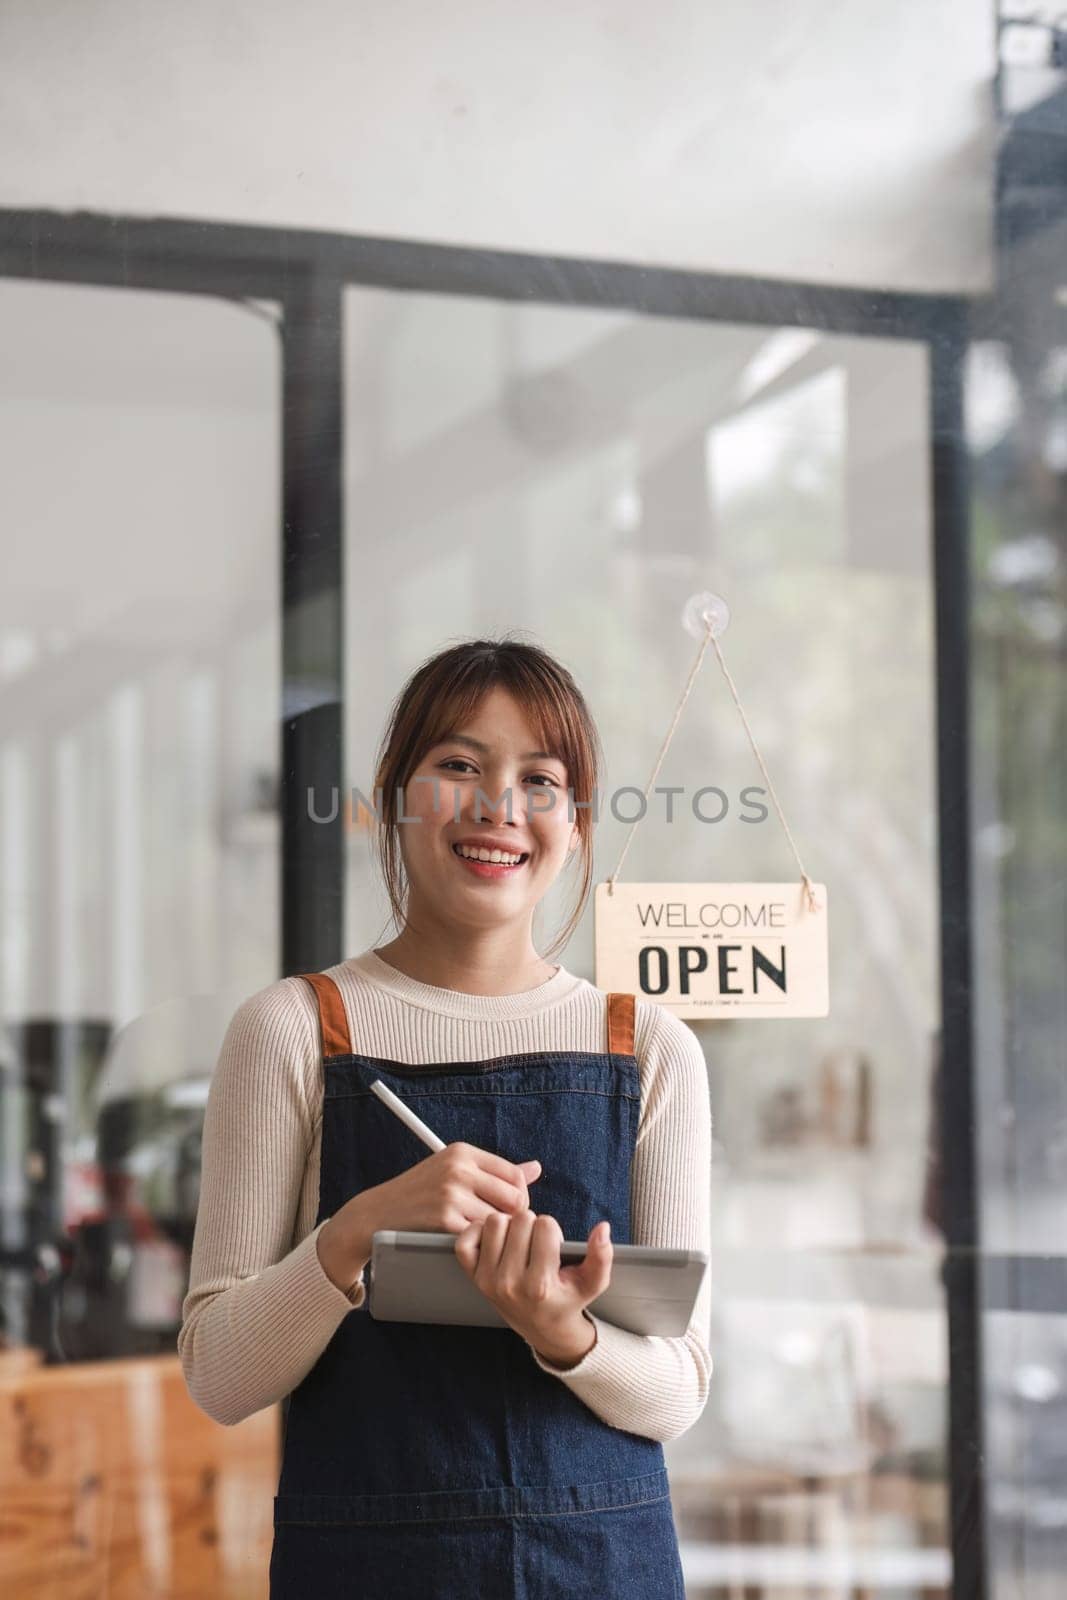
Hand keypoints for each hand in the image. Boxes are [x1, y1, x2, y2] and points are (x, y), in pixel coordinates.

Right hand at [318, 1142, 541, 1293]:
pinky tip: (466, 1244)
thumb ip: (495, 1172)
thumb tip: (536, 1168)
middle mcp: (459, 1169)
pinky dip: (477, 1244)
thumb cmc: (420, 1194)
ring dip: (494, 1236)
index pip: (516, 1175)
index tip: (508, 1212)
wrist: (376, 1213)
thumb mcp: (454, 1171)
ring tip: (481, 1238)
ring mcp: (451, 1194)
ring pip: (499, 1222)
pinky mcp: (444, 1219)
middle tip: (500, 1231)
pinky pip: (479, 1237)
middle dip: (513, 1219)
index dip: (519, 1198)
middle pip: (515, 1198)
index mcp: (463, 1152)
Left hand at [453, 1211, 612, 1366]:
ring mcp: (487, 1280)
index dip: (553, 1229)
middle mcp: (510, 1283)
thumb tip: (603, 1228)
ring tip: (519, 1241)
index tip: (553, 1246)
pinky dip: (478, 1233)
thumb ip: (602, 1257)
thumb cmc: (568, 1299)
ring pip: (494, 1221)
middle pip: (520, 1219)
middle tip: (536, 1244)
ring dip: (508, 1225)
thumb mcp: (591, 1283)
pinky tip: (496, 1241)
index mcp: (539, 1284)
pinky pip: (465, 1239)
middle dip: (532, 1225)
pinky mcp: (472, 1276)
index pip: (546, 1225)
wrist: (543, 1327)